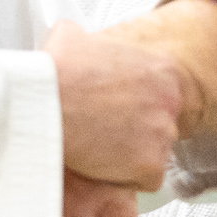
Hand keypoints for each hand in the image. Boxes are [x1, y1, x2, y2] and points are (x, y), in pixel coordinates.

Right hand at [45, 21, 180, 190]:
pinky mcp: (151, 166)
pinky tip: (100, 165)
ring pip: (154, 152)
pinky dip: (124, 178)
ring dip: (129, 154)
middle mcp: (170, 100)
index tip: (115, 109)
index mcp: (161, 68)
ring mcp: (163, 134)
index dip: (135, 104)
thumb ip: (88, 39)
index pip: (162, 94)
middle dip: (135, 130)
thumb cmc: (56, 73)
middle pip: (161, 123)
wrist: (45, 103)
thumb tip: (77, 40)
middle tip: (104, 130)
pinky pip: (145, 179)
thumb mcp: (71, 37)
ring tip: (97, 146)